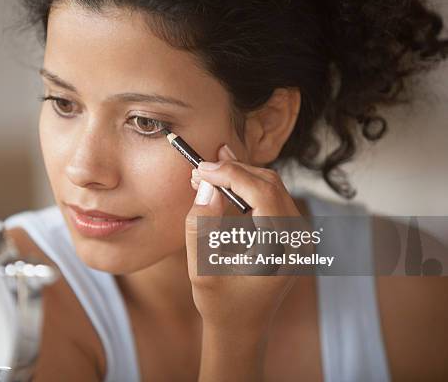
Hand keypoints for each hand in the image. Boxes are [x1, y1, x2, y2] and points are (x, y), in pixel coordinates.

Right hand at [186, 144, 300, 332]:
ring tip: (207, 177)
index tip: (201, 169)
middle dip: (233, 172)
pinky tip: (224, 183)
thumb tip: (207, 185)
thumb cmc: (221, 304)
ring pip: (271, 185)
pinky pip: (271, 196)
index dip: (231, 175)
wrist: (241, 327)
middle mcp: (299, 239)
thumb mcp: (202, 269)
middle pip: (270, 184)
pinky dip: (246, 186)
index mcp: (284, 250)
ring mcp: (298, 235)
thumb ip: (200, 227)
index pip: (263, 194)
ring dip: (239, 176)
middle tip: (199, 171)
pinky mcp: (290, 232)